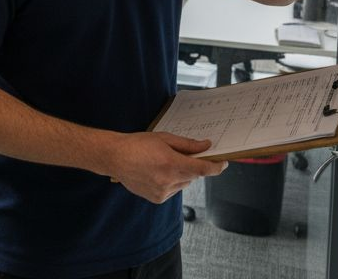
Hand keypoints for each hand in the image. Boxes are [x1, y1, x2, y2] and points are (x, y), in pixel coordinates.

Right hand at [100, 132, 227, 203]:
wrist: (114, 157)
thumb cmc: (137, 144)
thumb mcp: (164, 138)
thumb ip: (187, 144)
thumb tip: (206, 146)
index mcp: (172, 163)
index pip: (204, 169)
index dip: (217, 167)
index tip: (223, 163)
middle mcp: (169, 180)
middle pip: (194, 176)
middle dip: (195, 166)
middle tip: (186, 156)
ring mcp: (163, 192)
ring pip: (184, 184)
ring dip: (182, 175)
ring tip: (165, 164)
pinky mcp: (157, 198)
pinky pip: (173, 190)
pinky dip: (172, 182)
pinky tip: (158, 173)